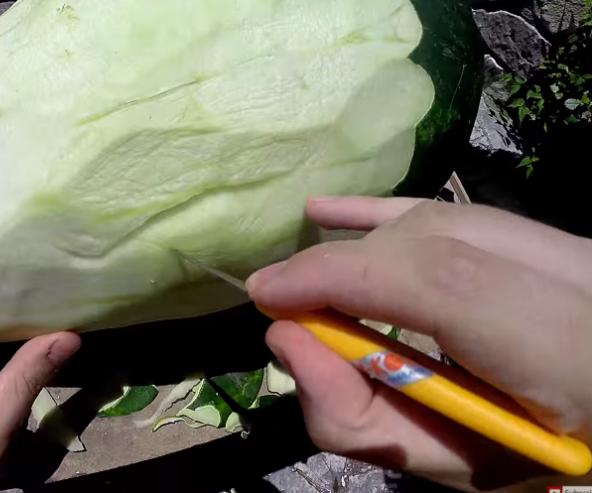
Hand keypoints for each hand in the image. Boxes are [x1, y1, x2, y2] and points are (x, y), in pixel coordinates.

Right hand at [247, 197, 591, 491]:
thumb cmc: (543, 456)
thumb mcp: (457, 467)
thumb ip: (366, 420)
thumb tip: (286, 340)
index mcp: (571, 353)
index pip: (444, 281)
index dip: (342, 275)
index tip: (269, 299)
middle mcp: (580, 274)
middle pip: (432, 240)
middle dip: (339, 266)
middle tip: (281, 303)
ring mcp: (570, 243)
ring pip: (440, 219)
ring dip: (359, 249)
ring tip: (308, 285)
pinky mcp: (550, 231)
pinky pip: (456, 208)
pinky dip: (384, 211)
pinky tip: (326, 210)